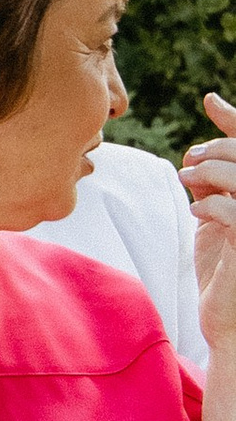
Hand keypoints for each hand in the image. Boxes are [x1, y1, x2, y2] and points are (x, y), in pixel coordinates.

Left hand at [183, 94, 235, 351]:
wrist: (226, 321)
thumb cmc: (222, 270)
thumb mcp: (214, 220)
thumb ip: (212, 187)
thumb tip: (195, 157)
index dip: (233, 120)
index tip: (210, 100)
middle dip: (215, 147)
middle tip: (190, 161)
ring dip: (209, 171)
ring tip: (188, 182)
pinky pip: (234, 211)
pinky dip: (210, 204)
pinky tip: (198, 213)